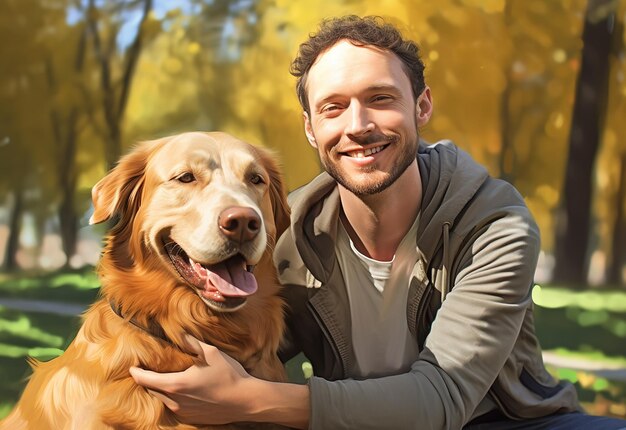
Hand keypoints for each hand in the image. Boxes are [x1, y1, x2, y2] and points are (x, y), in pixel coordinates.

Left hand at [129, 335, 252, 424]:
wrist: (244, 400)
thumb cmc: (228, 375)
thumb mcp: (211, 353)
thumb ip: (191, 343)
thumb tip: (179, 333)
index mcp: (176, 384)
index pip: (144, 379)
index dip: (136, 372)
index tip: (133, 366)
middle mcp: (174, 401)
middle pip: (151, 390)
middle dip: (148, 379)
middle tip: (151, 368)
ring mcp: (182, 411)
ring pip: (163, 399)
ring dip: (162, 388)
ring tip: (168, 377)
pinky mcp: (190, 417)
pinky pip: (174, 406)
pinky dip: (174, 397)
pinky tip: (185, 389)